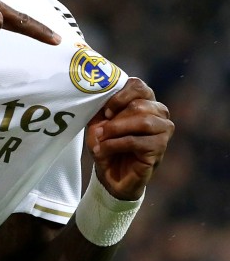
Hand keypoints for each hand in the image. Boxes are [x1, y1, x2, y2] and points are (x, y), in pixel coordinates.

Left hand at [86, 77, 173, 199]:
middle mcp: (159, 113)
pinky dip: (115, 145)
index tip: (105, 111)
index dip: (120, 96)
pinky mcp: (160, 149)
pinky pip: (137, 141)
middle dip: (115, 119)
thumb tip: (100, 94)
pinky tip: (103, 151)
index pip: (138, 86)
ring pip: (143, 121)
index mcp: (145, 100)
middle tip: (99, 131)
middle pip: (139, 105)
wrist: (110, 175)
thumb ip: (100, 107)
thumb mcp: (98, 123)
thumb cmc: (106, 144)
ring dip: (115, 131)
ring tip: (100, 140)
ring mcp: (163, 131)